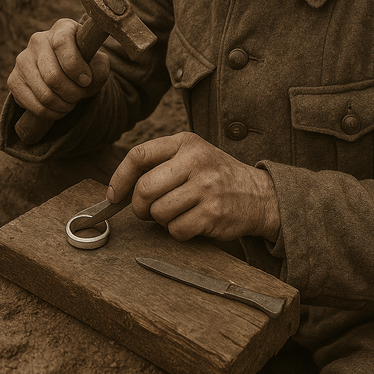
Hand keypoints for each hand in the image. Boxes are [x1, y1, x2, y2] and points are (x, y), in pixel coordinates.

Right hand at [8, 18, 109, 120]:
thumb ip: (100, 67)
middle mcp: (38, 40)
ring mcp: (22, 59)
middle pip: (53, 76)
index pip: (62, 43)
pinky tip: (58, 109)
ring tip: (71, 103)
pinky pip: (32, 105)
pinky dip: (50, 113)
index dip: (75, 67)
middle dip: (72, 93)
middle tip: (80, 96)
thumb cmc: (84, 64)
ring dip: (62, 105)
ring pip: (43, 94)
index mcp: (62, 28)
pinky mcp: (13, 80)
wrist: (65, 72)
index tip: (86, 81)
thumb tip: (88, 77)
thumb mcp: (98, 63)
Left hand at [107, 132, 280, 242]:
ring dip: (162, 220)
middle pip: (144, 188)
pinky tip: (193, 221)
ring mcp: (205, 187)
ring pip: (158, 212)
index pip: (139, 154)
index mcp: (186, 142)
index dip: (120, 178)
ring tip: (179, 212)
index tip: (115, 195)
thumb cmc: (217, 176)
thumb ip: (161, 163)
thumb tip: (119, 191)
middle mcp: (196, 160)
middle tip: (147, 211)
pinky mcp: (212, 212)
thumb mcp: (194, 155)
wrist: (259, 194)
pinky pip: (176, 230)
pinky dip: (179, 231)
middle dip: (140, 206)